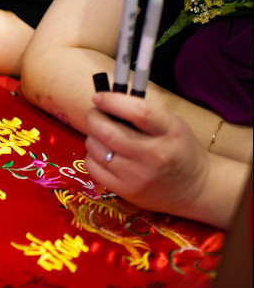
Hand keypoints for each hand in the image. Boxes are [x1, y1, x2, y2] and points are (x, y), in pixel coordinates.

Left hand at [82, 92, 209, 217]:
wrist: (196, 189)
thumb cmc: (179, 149)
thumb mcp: (172, 124)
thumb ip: (144, 112)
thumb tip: (107, 100)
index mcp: (170, 132)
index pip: (139, 112)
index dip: (112, 101)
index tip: (99, 97)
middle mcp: (154, 155)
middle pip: (108, 132)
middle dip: (94, 118)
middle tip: (95, 114)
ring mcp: (138, 176)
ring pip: (96, 148)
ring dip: (93, 136)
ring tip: (102, 135)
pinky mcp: (126, 190)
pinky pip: (93, 167)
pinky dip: (92, 156)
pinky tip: (104, 154)